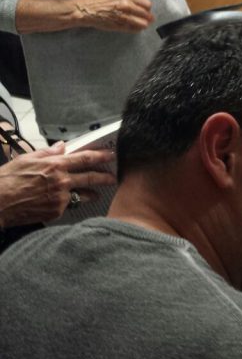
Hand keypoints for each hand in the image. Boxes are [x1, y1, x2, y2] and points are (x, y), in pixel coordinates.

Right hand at [0, 144, 115, 228]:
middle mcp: (61, 181)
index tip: (112, 155)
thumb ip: (47, 153)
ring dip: (92, 193)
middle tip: (114, 177)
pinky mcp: (57, 211)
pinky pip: (68, 205)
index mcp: (55, 165)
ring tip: (96, 193)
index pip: (84, 159)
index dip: (101, 156)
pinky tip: (66, 202)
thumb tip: (62, 146)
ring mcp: (61, 198)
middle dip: (106, 177)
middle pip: (91, 178)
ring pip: (84, 195)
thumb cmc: (8, 179)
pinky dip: (68, 202)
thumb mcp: (27, 159)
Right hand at [74, 0, 153, 32]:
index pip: (147, 4)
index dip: (148, 8)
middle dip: (148, 17)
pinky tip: (135, 28)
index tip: (147, 10)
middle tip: (148, 19)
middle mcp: (126, 6)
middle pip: (147, 15)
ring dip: (143, 24)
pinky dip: (137, 29)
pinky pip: (134, 30)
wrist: (87, 11)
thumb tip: (140, 6)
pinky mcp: (120, 26)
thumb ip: (129, 0)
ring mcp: (124, 17)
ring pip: (143, 23)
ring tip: (142, 24)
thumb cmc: (99, 2)